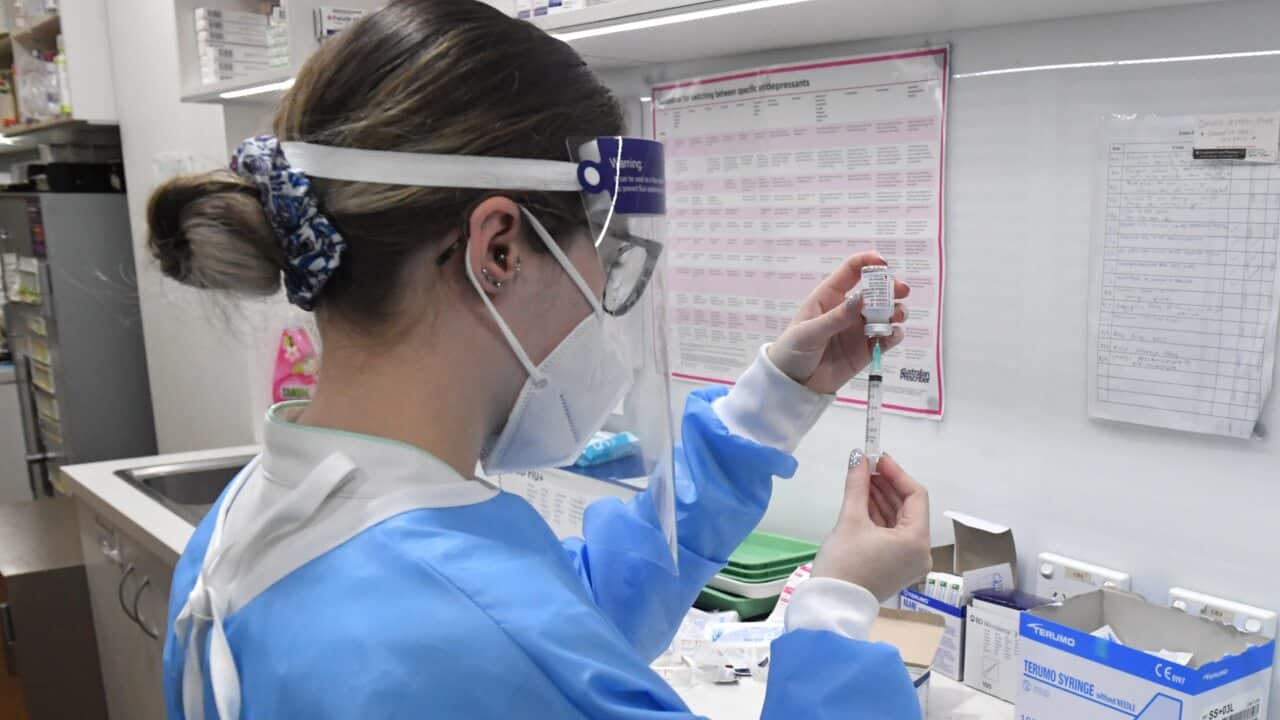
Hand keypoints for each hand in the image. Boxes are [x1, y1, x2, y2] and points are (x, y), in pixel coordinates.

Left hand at [768, 252, 908, 393]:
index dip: (868, 262)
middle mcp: (847, 309)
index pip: (851, 271)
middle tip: (902, 291)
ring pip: (886, 313)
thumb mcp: (809, 332)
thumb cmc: (792, 351)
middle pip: (875, 291)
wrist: (792, 384)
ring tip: (897, 317)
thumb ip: (836, 317)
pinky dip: (894, 334)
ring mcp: (858, 329)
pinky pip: (886, 338)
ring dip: (896, 311)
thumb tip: (861, 298)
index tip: (884, 264)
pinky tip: (893, 334)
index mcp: (829, 297)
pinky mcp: (866, 349)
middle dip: (891, 287)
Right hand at [810, 450, 930, 601]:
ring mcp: (909, 561)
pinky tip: (863, 500)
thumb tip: (858, 457)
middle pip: (909, 508)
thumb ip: (857, 485)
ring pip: (899, 521)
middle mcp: (920, 551)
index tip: (877, 458)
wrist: (832, 604)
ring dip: (882, 499)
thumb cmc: (844, 562)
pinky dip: (880, 517)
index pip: (916, 496)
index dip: (896, 473)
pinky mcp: (896, 566)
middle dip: (887, 485)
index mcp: (917, 540)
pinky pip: (893, 534)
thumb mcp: (850, 519)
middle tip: (866, 466)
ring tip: (861, 479)